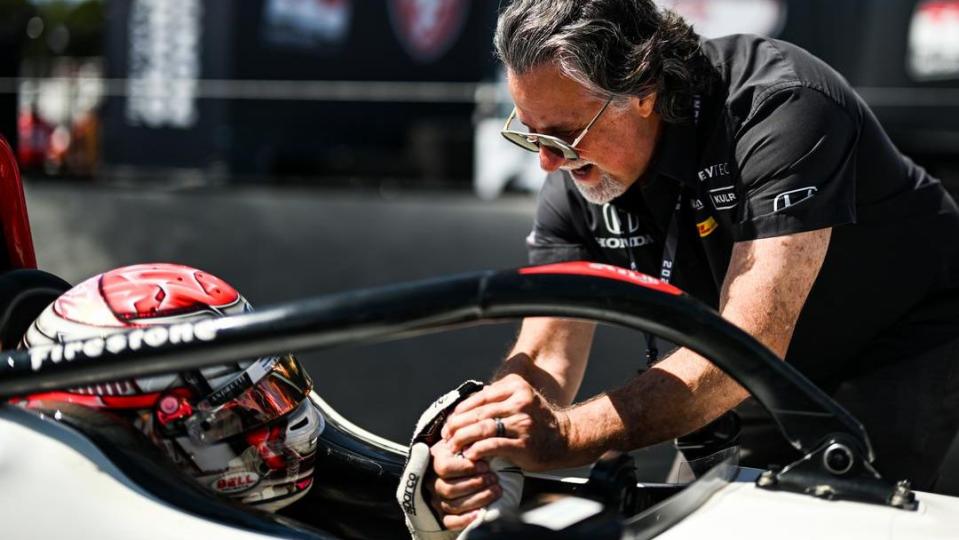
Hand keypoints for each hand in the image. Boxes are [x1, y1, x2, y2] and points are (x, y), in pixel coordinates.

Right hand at [425, 438, 501, 529]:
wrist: (456, 464)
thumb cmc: (464, 450)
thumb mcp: (463, 439)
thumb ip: (466, 437)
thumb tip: (475, 432)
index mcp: (435, 461)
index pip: (444, 468)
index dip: (466, 468)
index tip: (485, 465)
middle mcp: (432, 481)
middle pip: (449, 488)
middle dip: (476, 484)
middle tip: (494, 479)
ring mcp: (436, 499)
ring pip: (452, 505)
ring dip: (478, 499)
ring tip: (496, 490)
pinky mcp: (442, 514)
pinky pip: (450, 521)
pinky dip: (465, 519)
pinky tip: (480, 513)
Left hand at [441, 374, 572, 471]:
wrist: (565, 439)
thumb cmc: (536, 422)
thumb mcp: (520, 400)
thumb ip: (497, 400)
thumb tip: (462, 409)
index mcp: (516, 387)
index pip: (479, 397)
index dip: (460, 411)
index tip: (449, 422)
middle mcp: (520, 401)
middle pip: (477, 413)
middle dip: (457, 426)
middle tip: (446, 436)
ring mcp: (522, 422)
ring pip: (481, 428)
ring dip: (462, 438)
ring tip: (453, 446)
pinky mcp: (523, 443)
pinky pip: (492, 445)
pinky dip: (477, 450)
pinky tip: (469, 455)